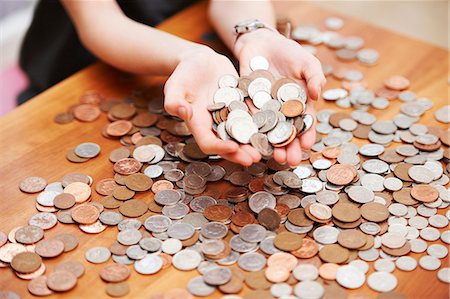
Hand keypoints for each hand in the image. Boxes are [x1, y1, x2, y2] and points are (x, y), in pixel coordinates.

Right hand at [164, 46, 260, 165]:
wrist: (200, 61)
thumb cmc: (183, 74)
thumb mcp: (174, 86)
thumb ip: (174, 100)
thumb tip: (182, 112)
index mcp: (199, 125)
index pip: (208, 143)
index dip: (220, 148)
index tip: (233, 148)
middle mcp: (216, 125)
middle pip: (229, 144)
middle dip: (241, 153)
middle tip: (254, 158)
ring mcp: (231, 117)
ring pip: (244, 135)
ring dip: (255, 143)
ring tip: (268, 149)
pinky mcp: (243, 107)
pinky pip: (254, 118)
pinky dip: (264, 124)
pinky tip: (276, 128)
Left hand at [235, 29, 325, 165]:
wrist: (262, 43)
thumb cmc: (289, 52)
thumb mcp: (307, 62)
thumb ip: (314, 76)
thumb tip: (317, 94)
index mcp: (299, 104)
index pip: (304, 122)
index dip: (307, 134)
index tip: (308, 145)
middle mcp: (282, 111)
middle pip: (286, 132)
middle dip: (289, 146)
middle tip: (290, 160)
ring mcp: (264, 109)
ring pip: (268, 131)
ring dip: (270, 144)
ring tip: (272, 157)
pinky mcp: (247, 104)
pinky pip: (248, 119)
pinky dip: (250, 131)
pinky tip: (252, 142)